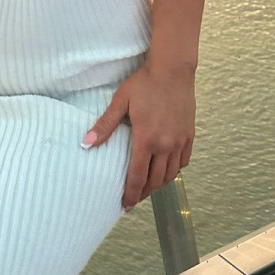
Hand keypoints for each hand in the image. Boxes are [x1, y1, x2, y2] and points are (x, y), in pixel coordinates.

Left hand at [81, 65, 194, 211]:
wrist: (172, 69)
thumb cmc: (144, 83)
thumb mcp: (121, 101)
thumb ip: (105, 125)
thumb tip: (86, 143)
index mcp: (146, 139)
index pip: (136, 176)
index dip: (130, 194)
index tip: (124, 205)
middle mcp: (165, 145)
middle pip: (154, 181)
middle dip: (142, 193)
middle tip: (133, 199)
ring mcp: (179, 142)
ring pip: (170, 175)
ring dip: (158, 185)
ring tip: (147, 188)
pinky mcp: (189, 136)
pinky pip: (182, 162)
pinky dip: (173, 171)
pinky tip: (165, 171)